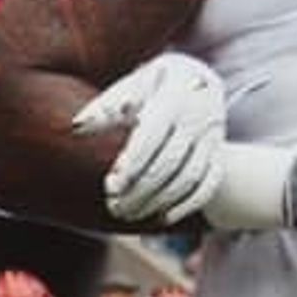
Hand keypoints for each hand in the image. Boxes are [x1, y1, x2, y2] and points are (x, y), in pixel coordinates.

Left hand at [82, 49, 228, 230]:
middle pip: (170, 162)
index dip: (132, 164)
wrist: (199, 78)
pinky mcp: (219, 152)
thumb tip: (77, 128)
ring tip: (130, 214)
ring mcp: (213, 136)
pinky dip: (188, 204)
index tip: (110, 185)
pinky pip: (208, 184)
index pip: (152, 137)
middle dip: (141, 189)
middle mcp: (198, 116)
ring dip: (159, 201)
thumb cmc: (153, 84)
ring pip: (189, 177)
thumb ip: (107, 106)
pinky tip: (162, 217)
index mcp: (174, 96)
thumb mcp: (132, 84)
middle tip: (114, 207)